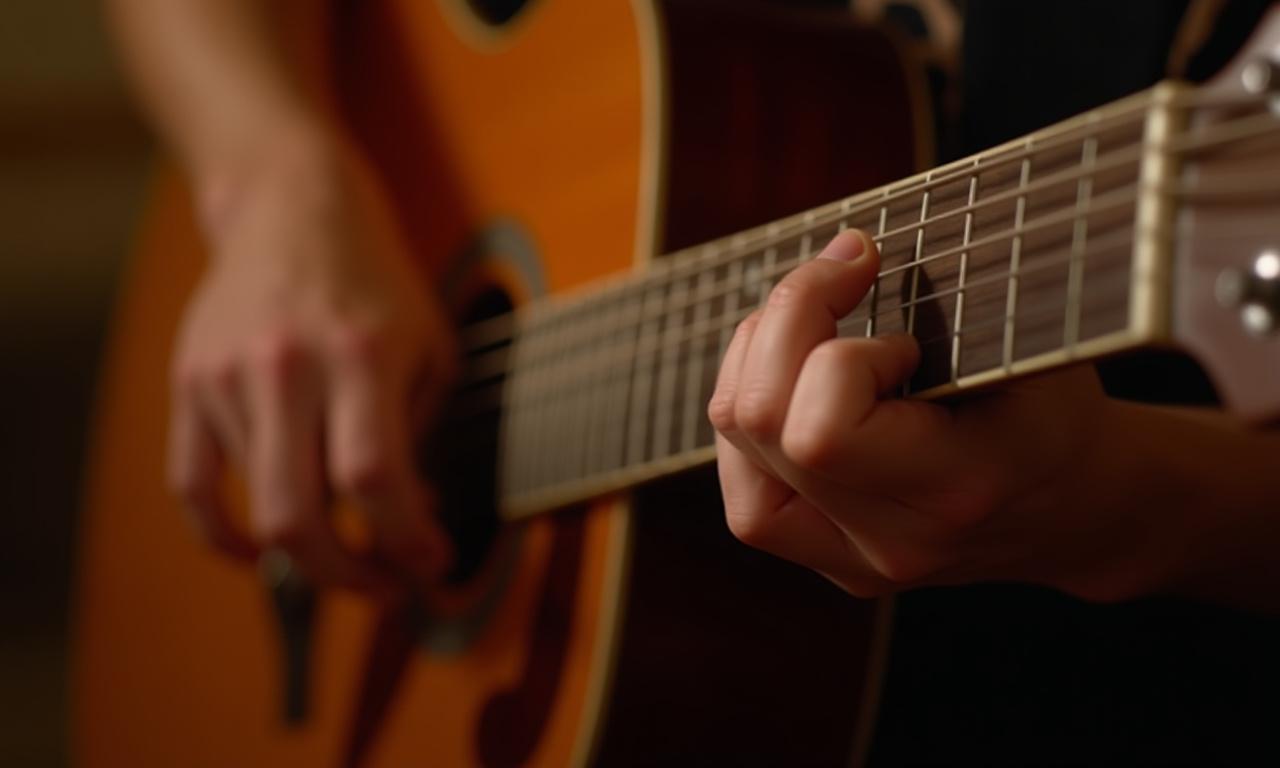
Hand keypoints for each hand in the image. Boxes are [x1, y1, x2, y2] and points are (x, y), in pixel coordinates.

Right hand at [168, 137, 454, 590]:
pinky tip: (265, 555)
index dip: (405, 539)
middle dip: (352, 576)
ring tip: (350, 555)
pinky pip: (193, 490)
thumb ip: (422, 434)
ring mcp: (227, 376)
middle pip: (301, 514)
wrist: (293, 208)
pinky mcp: (189, 384)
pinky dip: (226, 539)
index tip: (430, 563)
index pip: (374, 476)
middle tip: (387, 586)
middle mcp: (286, 365)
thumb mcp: (430, 346)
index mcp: (360, 352)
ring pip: (257, 509)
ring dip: (310, 555)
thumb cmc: (376, 285)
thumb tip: (413, 524)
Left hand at [708, 230, 1167, 600]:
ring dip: (756, 359)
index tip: (901, 339)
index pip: (823, 430)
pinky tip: (790, 378)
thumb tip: (847, 252)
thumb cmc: (1055, 408)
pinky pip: (744, 482)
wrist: (1078, 509)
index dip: (841, 354)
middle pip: (762, 423)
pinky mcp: (823, 556)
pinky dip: (749, 411)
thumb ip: (946, 304)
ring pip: (736, 446)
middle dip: (787, 324)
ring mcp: (849, 559)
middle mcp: (891, 540)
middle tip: (846, 286)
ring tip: (813, 326)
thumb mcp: (1033, 344)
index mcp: (956, 488)